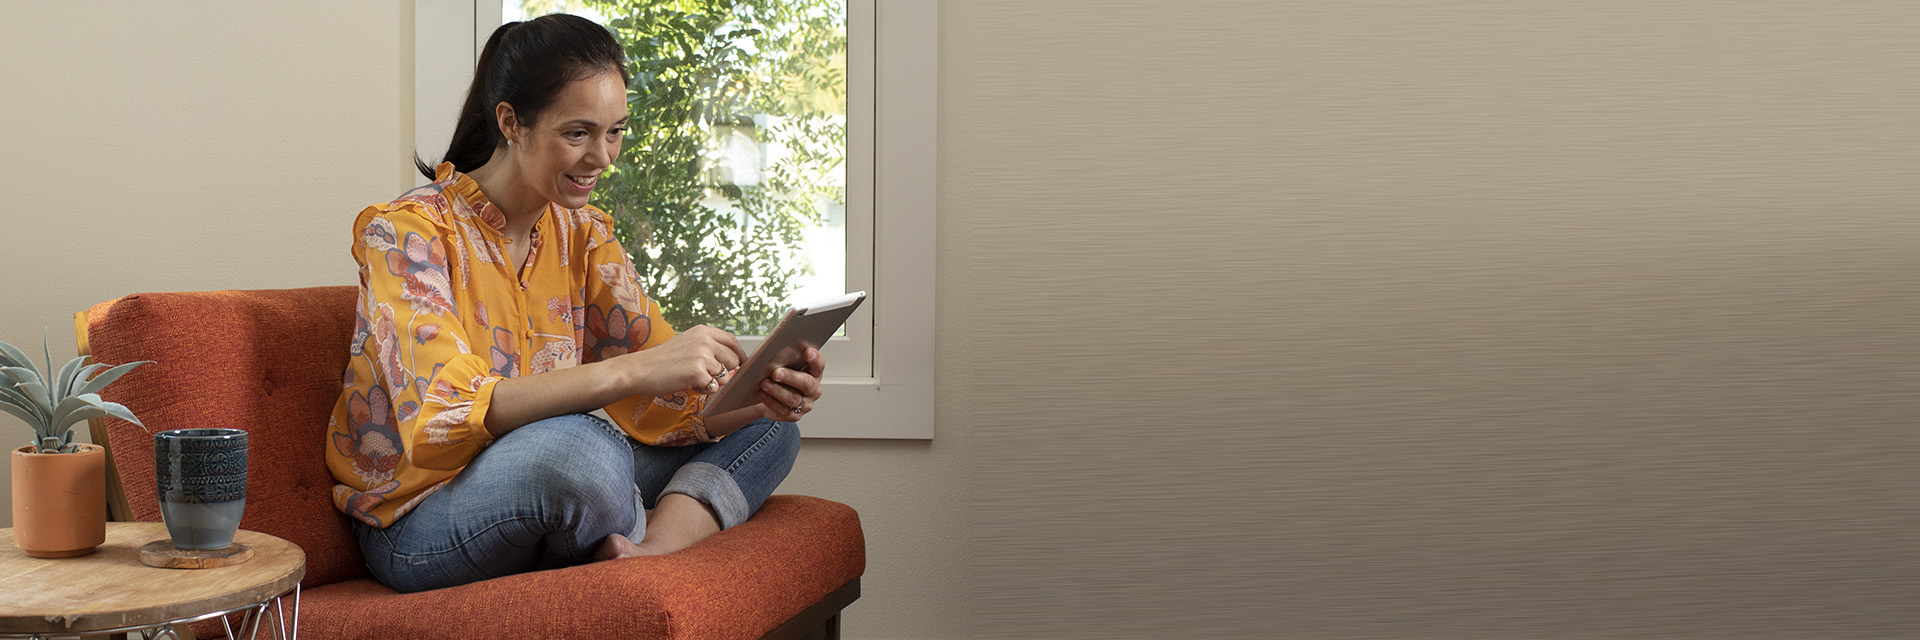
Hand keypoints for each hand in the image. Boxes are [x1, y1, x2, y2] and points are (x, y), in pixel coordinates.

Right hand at [608, 325, 746, 397]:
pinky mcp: (698, 373)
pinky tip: (688, 384)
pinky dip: (703, 390)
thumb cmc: (660, 360)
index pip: (732, 340)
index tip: (741, 363)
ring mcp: (702, 356)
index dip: (739, 354)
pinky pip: (713, 387)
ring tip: (692, 378)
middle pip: (733, 359)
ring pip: (725, 376)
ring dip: (712, 382)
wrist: (639, 370)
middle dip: (725, 371)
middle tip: (707, 376)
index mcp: (702, 331)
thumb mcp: (686, 344)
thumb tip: (731, 360)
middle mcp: (705, 341)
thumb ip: (707, 347)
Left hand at [756, 346, 824, 421]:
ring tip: (764, 383)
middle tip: (776, 372)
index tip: (807, 351)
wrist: (772, 398)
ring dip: (777, 390)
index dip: (815, 358)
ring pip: (793, 398)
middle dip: (790, 377)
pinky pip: (783, 410)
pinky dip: (771, 401)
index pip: (819, 364)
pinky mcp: (794, 416)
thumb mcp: (784, 364)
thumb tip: (773, 348)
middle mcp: (813, 389)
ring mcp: (805, 404)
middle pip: (806, 383)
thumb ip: (784, 356)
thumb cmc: (780, 377)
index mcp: (814, 373)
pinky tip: (762, 393)